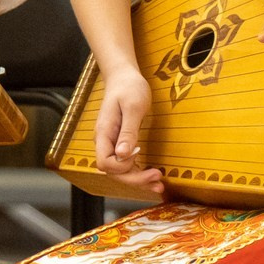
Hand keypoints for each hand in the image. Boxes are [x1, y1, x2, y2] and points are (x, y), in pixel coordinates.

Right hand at [91, 64, 165, 200]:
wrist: (124, 78)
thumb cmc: (129, 89)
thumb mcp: (132, 108)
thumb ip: (128, 132)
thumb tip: (124, 154)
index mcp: (104, 134)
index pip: (105, 163)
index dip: (123, 166)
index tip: (140, 153)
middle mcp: (105, 143)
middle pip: (114, 172)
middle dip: (135, 178)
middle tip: (158, 178)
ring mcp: (112, 144)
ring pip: (120, 171)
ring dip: (138, 180)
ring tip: (158, 185)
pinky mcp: (121, 144)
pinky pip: (126, 164)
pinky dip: (138, 172)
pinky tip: (152, 175)